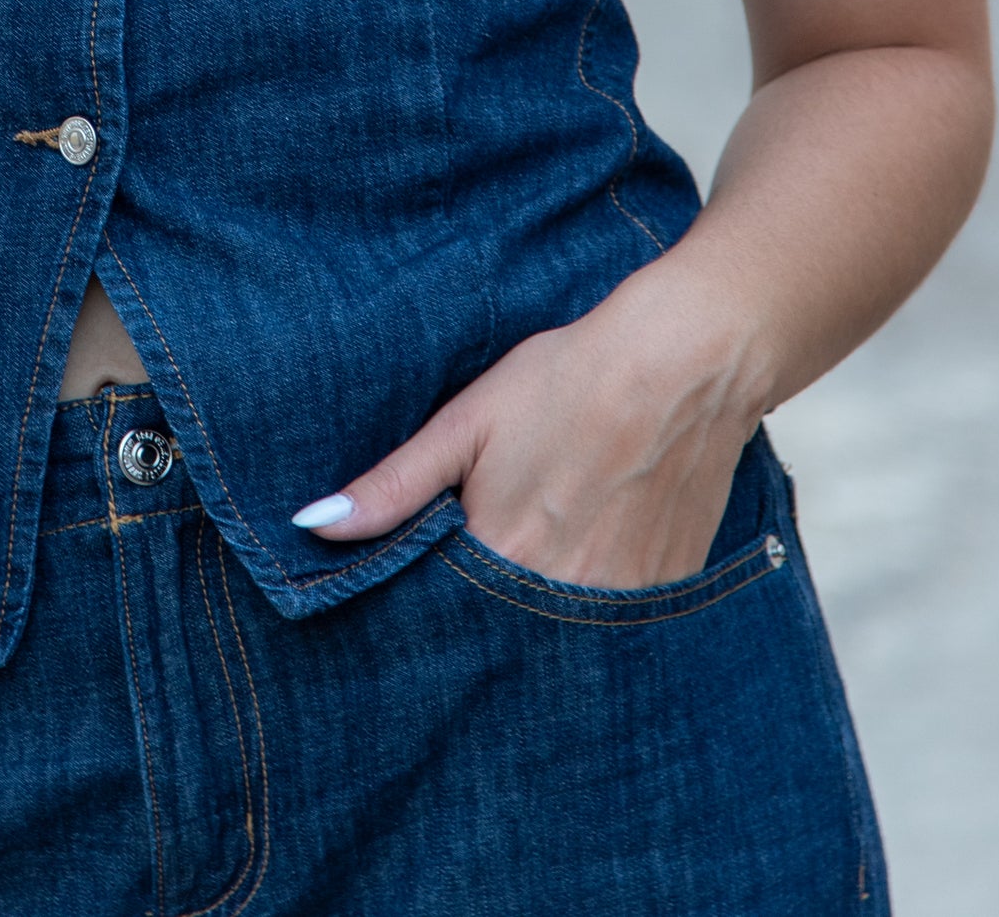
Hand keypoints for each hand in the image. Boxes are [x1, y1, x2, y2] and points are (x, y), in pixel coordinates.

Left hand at [292, 279, 763, 589]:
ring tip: (541, 540)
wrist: (684, 365)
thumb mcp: (467, 422)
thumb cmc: (568, 382)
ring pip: (559, 632)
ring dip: (537, 607)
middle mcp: (564, 598)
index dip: (426, 602)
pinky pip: (615, 620)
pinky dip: (592, 598)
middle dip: (479, 611)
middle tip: (485, 548)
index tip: (418, 578)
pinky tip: (591, 542)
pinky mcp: (667, 591)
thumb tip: (314, 524)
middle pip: (501, 632)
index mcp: (505, 557)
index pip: (442, 618)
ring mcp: (622, 603)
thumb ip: (393, 485)